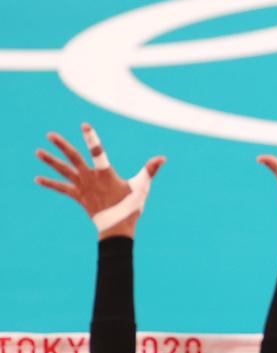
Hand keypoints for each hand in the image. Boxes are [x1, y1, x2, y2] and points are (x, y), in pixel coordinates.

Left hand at [34, 123, 165, 239]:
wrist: (117, 228)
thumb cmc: (131, 206)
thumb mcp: (142, 186)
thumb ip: (150, 170)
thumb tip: (162, 157)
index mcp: (106, 174)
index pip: (98, 152)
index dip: (92, 138)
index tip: (84, 125)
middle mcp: (91, 178)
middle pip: (73, 158)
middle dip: (62, 146)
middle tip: (49, 135)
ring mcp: (82, 187)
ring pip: (63, 171)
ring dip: (50, 161)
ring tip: (38, 151)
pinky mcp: (78, 196)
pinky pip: (62, 188)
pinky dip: (50, 183)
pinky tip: (37, 178)